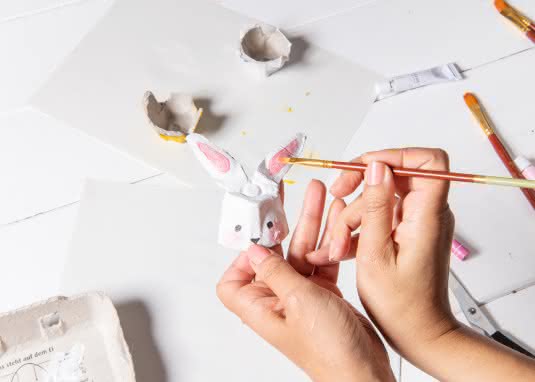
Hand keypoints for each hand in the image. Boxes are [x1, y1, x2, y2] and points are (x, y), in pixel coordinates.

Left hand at [217, 180, 394, 381]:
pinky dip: (329, 243)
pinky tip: (338, 222)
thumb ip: (276, 272)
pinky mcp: (323, 294)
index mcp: (261, 307)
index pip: (234, 279)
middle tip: (288, 194)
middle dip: (284, 223)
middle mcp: (278, 300)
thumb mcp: (299, 302)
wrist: (363, 371)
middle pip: (274, 256)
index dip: (242, 255)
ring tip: (322, 195)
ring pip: (302, 253)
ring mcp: (301, 296)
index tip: (258, 230)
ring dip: (312, 225)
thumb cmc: (329, 351)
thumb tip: (254, 250)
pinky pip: (322, 261)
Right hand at [307, 149, 458, 364]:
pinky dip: (359, 227)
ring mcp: (416, 221)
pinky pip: (379, 214)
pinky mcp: (406, 231)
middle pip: (394, 174)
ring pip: (379, 196)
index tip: (365, 168)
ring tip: (337, 244)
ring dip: (352, 215)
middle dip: (359, 188)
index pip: (428, 161)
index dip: (396, 155)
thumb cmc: (402, 305)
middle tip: (337, 199)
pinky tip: (344, 247)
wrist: (419, 332)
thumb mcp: (376, 255)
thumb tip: (377, 167)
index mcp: (427, 215)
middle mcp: (426, 213)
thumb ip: (376, 207)